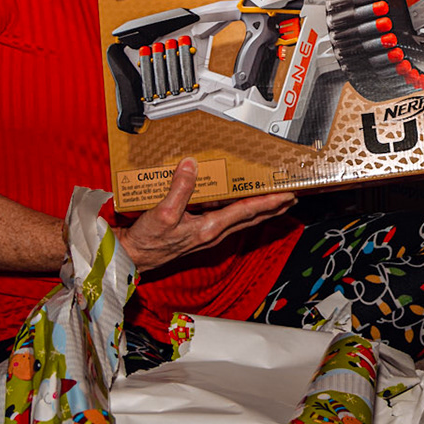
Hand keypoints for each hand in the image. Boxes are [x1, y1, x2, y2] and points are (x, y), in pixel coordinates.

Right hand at [119, 158, 295, 271]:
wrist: (132, 258)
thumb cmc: (148, 241)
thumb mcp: (163, 212)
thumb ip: (180, 188)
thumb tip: (192, 166)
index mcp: (208, 228)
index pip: (246, 212)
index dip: (268, 202)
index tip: (287, 195)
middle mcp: (212, 233)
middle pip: (250, 218)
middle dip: (273, 208)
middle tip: (291, 198)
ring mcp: (206, 236)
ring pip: (241, 221)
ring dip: (260, 211)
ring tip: (275, 202)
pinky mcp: (198, 234)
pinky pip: (226, 221)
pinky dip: (240, 212)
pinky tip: (239, 207)